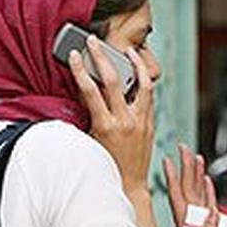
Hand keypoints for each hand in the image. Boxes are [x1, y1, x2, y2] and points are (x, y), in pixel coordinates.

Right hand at [70, 39, 154, 195]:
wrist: (129, 184)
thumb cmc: (106, 165)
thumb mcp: (91, 139)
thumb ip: (88, 114)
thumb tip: (83, 91)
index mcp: (106, 126)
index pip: (90, 90)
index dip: (81, 70)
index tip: (75, 55)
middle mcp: (126, 121)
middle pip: (114, 80)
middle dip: (102, 57)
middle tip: (95, 42)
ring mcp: (141, 121)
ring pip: (142, 84)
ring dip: (135, 64)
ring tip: (129, 50)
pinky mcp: (150, 123)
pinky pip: (149, 97)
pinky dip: (144, 82)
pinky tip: (139, 72)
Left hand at [163, 144, 225, 226]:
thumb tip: (211, 215)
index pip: (178, 196)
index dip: (173, 177)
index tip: (169, 159)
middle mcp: (191, 225)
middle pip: (188, 190)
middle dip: (186, 168)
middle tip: (184, 148)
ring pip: (199, 196)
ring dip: (197, 177)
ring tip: (197, 159)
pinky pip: (212, 210)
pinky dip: (210, 195)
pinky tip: (208, 184)